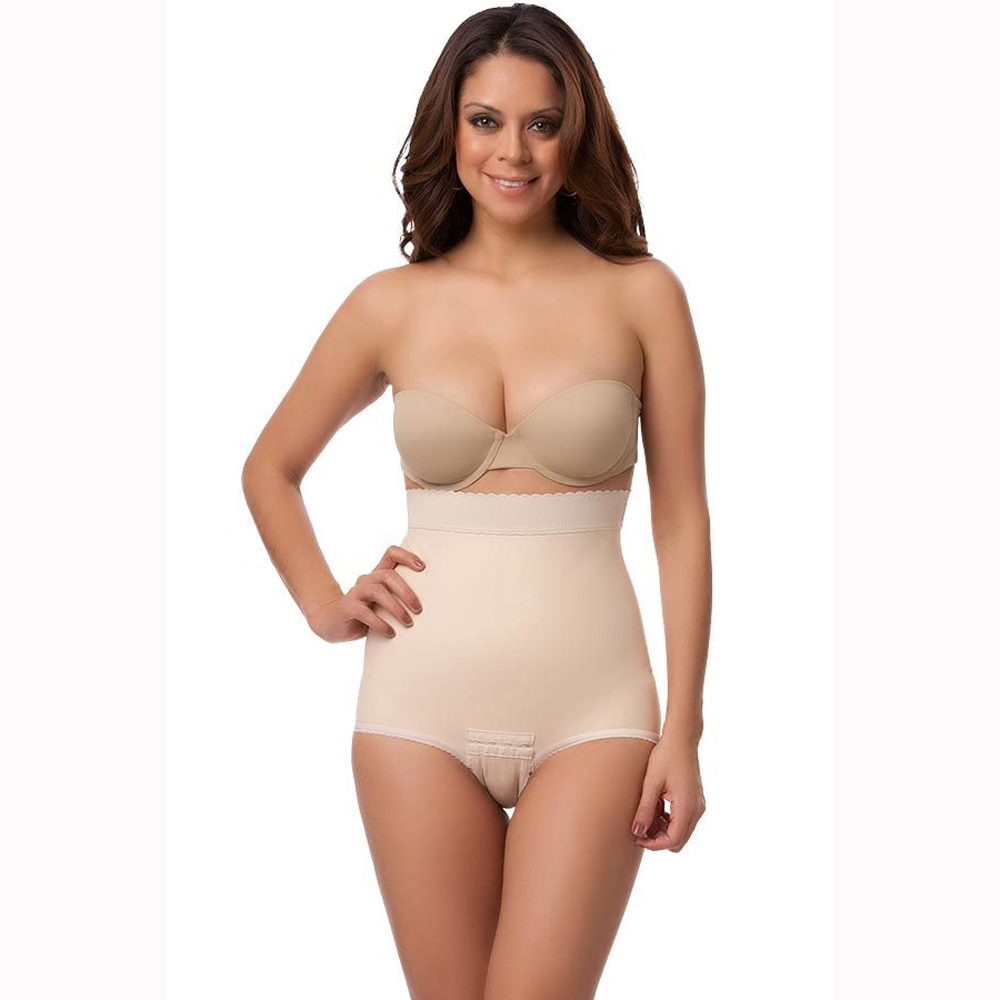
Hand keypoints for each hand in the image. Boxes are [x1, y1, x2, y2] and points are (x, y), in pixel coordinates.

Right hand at [307, 545, 425, 641]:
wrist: (332, 623)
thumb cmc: (366, 613)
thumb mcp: (384, 604)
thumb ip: (399, 600)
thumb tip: (430, 608)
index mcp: (378, 574)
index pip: (391, 553)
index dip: (407, 556)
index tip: (423, 567)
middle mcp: (367, 579)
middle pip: (387, 575)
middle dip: (406, 591)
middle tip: (418, 608)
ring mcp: (356, 592)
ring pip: (378, 591)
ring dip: (396, 608)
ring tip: (408, 622)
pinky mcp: (347, 607)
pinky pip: (365, 613)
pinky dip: (381, 623)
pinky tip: (390, 632)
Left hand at [630, 730, 705, 851]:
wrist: (681, 739)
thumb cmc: (666, 757)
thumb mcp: (651, 783)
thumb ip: (644, 809)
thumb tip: (637, 832)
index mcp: (687, 807)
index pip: (673, 840)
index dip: (654, 844)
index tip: (637, 837)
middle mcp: (697, 810)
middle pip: (679, 840)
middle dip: (658, 838)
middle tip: (640, 826)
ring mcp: (698, 806)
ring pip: (681, 831)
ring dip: (663, 829)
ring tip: (646, 813)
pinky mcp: (695, 801)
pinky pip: (683, 820)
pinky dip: (668, 820)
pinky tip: (655, 807)